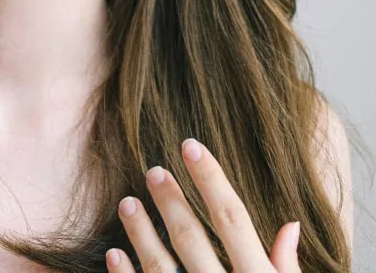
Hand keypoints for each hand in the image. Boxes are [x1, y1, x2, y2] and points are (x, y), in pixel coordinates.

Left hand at [106, 139, 300, 271]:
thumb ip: (285, 268)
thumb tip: (291, 224)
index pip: (233, 217)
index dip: (211, 177)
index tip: (190, 145)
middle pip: (194, 237)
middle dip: (171, 200)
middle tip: (152, 170)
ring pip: (162, 266)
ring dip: (141, 233)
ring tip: (126, 202)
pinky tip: (115, 254)